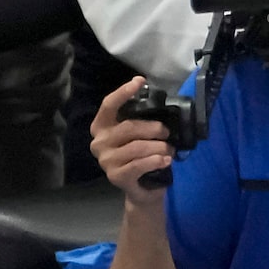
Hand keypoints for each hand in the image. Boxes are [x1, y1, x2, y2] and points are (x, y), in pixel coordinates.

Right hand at [91, 79, 174, 207]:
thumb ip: (142, 119)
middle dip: (154, 128)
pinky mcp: (115, 176)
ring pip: (138, 146)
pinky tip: (165, 160)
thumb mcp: (141, 133)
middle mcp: (99, 142)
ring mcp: (105, 160)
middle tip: (167, 133)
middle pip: (129, 127)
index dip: (123, 92)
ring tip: (169, 150)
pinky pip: (140, 164)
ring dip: (160, 147)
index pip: (109, 105)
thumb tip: (161, 104)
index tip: (139, 81)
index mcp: (102, 127)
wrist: (143, 187)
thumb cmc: (142, 154)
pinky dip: (157, 160)